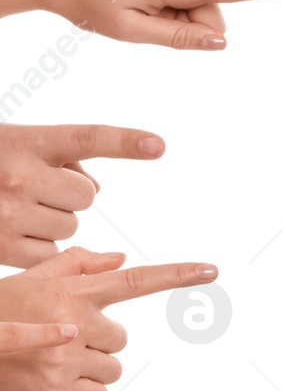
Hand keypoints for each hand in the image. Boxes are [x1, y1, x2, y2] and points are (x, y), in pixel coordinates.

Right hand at [0, 123, 164, 267]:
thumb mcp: (18, 144)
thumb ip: (62, 158)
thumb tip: (94, 190)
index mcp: (26, 142)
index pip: (85, 138)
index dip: (124, 142)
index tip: (158, 146)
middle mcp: (17, 176)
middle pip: (85, 196)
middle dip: (68, 195)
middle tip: (32, 189)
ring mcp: (7, 214)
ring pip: (70, 225)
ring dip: (54, 221)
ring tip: (17, 210)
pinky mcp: (0, 246)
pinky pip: (50, 252)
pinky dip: (39, 247)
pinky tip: (11, 232)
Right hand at [0, 248, 216, 390]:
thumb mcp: (32, 278)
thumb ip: (78, 267)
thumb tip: (120, 260)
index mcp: (74, 291)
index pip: (135, 280)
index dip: (176, 275)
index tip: (211, 270)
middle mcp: (75, 321)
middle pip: (121, 339)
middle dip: (98, 342)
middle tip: (61, 340)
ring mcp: (66, 356)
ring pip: (111, 368)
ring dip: (90, 368)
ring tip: (53, 360)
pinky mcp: (56, 389)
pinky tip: (58, 382)